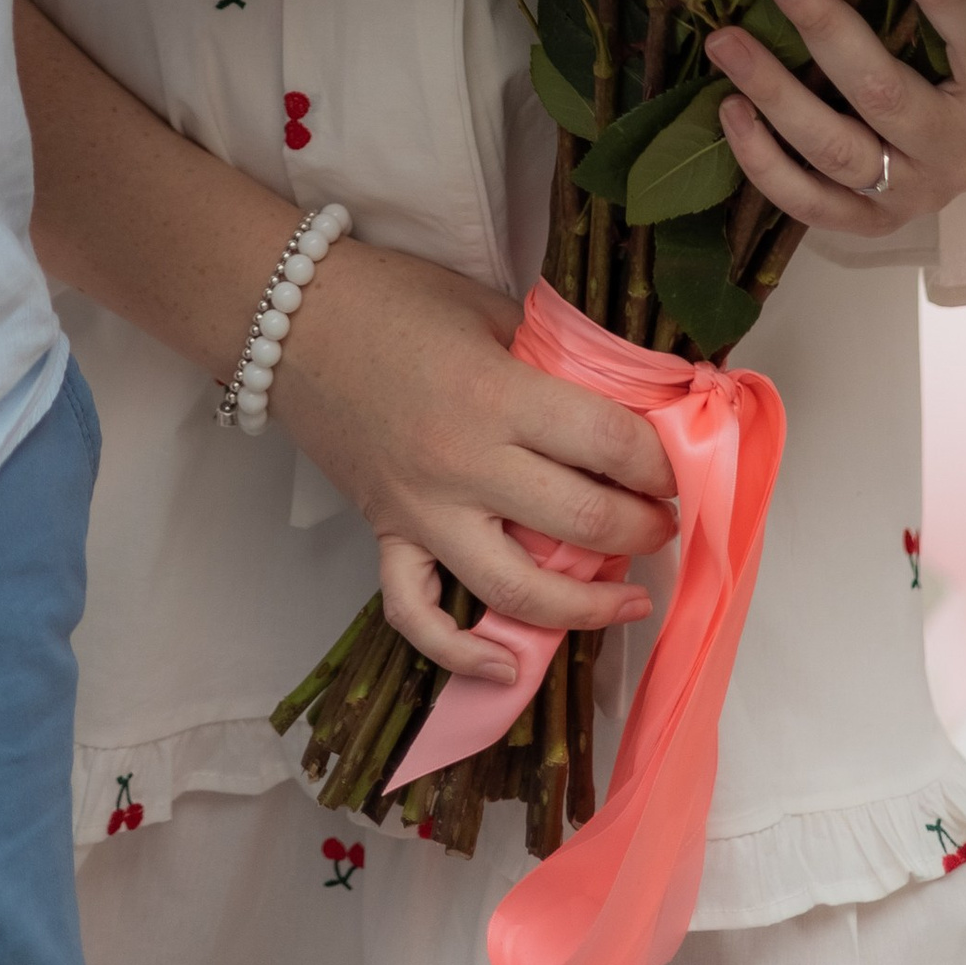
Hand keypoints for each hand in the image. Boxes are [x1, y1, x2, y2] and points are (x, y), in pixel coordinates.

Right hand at [272, 240, 674, 679]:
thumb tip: (623, 395)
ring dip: (586, 605)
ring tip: (630, 598)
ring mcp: (422, 510)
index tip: (676, 465)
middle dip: (641, 526)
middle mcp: (464, 464)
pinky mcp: (387, 534)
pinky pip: (418, 614)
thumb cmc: (393, 299)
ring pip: (515, 590)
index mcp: (495, 395)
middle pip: (580, 520)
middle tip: (663, 519)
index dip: (658, 460)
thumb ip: (551, 355)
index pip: (606, 443)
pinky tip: (510, 665)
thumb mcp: (486, 308)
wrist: (288, 316)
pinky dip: (463, 654)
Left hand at [704, 0, 965, 239]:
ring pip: (836, 151)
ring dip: (774, 94)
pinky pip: (812, 204)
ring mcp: (913, 194)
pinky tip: (730, 111)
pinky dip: (764, 162)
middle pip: (886, 96)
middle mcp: (959, 152)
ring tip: (725, 43)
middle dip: (824, 31)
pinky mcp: (873, 222)